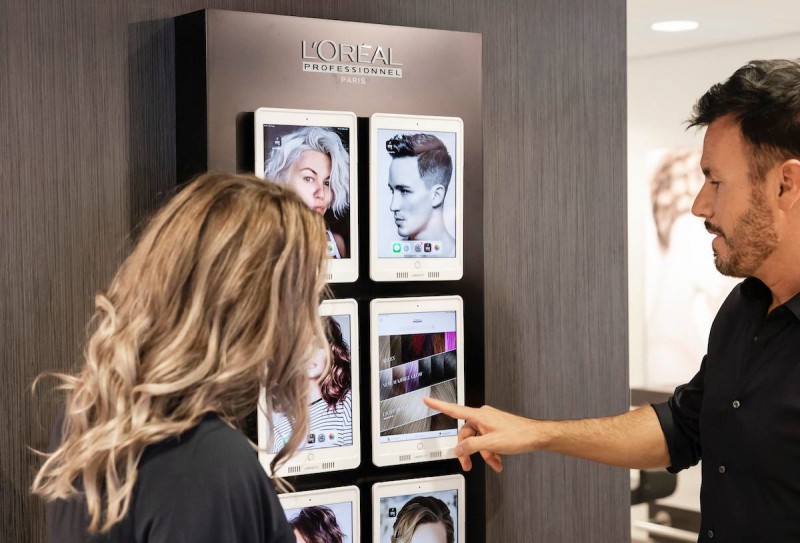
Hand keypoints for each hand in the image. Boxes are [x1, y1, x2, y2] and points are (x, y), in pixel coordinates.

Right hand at [423, 397, 538, 472]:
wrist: (536, 436)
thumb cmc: (518, 435)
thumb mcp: (491, 443)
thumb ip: (472, 446)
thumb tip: (459, 449)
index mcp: (479, 416)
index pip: (454, 409)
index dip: (439, 405)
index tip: (427, 400)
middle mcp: (483, 417)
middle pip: (466, 434)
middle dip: (468, 450)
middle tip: (468, 464)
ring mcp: (490, 423)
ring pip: (478, 440)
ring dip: (483, 454)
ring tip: (492, 463)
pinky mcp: (496, 429)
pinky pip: (487, 441)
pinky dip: (490, 452)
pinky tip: (497, 461)